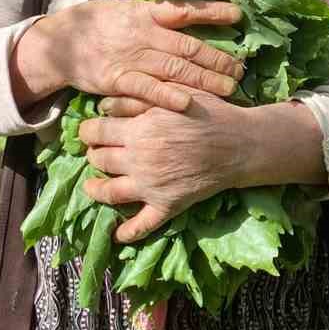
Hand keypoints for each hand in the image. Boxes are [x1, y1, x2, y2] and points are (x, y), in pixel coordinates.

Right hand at [12, 0, 243, 112]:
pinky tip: (188, 102)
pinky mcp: (118, 79)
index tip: (238, 15)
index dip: (212, 12)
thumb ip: (155, 15)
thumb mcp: (126, 11)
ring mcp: (132, 57)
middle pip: (189, 46)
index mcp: (147, 13)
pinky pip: (147, 88)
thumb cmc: (98, 25)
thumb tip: (188, 14)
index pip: (185, 11)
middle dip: (218, 58)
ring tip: (229, 88)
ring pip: (175, 68)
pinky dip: (167, 95)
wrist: (59, 43)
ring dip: (204, 79)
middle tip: (242, 70)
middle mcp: (144, 33)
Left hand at [79, 92, 243, 242]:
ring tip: (92, 186)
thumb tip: (103, 105)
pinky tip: (117, 234)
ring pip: (109, 192)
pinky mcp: (167, 205)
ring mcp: (151, 186)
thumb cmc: (208, 112)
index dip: (88, 131)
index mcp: (139, 130)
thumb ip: (137, 99)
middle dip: (94, 154)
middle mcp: (139, 160)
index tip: (90, 131)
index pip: (96, 132)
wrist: (240, 144)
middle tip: (98, 152)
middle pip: (98, 160)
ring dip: (95, 189)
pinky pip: (142, 225)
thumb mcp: (172, 95)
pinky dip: (127, 232)